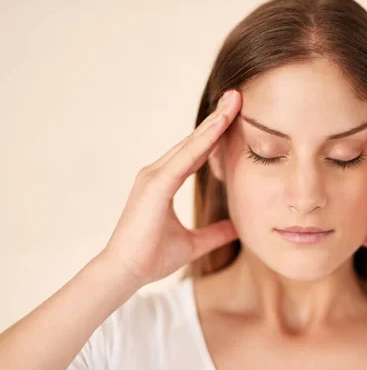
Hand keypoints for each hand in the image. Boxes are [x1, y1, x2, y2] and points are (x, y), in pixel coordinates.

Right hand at [100, 89, 240, 286]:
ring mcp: (154, 176)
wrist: (126, 273)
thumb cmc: (153, 257)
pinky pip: (184, 159)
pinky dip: (203, 141)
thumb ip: (215, 234)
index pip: (197, 152)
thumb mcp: (194, 243)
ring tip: (234, 101)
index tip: (235, 115)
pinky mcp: (155, 185)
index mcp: (165, 182)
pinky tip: (220, 125)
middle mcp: (158, 173)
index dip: (215, 134)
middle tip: (237, 96)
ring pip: (190, 144)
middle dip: (217, 119)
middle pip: (194, 141)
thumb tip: (237, 228)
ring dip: (214, 122)